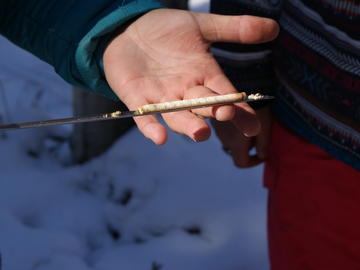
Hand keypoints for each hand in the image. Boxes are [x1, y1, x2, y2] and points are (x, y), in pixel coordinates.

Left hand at [103, 9, 278, 144]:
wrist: (131, 28)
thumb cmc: (167, 30)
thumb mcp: (201, 26)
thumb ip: (234, 29)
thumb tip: (274, 28)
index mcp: (204, 76)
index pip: (226, 96)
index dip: (240, 111)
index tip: (253, 126)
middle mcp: (186, 91)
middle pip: (204, 107)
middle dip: (215, 113)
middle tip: (226, 115)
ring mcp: (162, 97)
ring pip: (178, 116)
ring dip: (189, 125)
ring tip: (200, 133)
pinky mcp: (137, 99)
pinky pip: (145, 117)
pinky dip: (151, 128)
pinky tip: (159, 137)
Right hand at [212, 106, 271, 167]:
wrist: (241, 81)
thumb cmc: (257, 104)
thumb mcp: (265, 123)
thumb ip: (263, 142)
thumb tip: (262, 155)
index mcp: (235, 144)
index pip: (242, 162)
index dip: (253, 162)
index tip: (261, 155)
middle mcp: (223, 138)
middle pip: (233, 150)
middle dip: (242, 148)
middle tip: (253, 138)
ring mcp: (217, 128)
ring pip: (227, 138)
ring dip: (236, 136)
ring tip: (248, 123)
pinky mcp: (214, 117)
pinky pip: (222, 127)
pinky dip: (230, 127)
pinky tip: (237, 114)